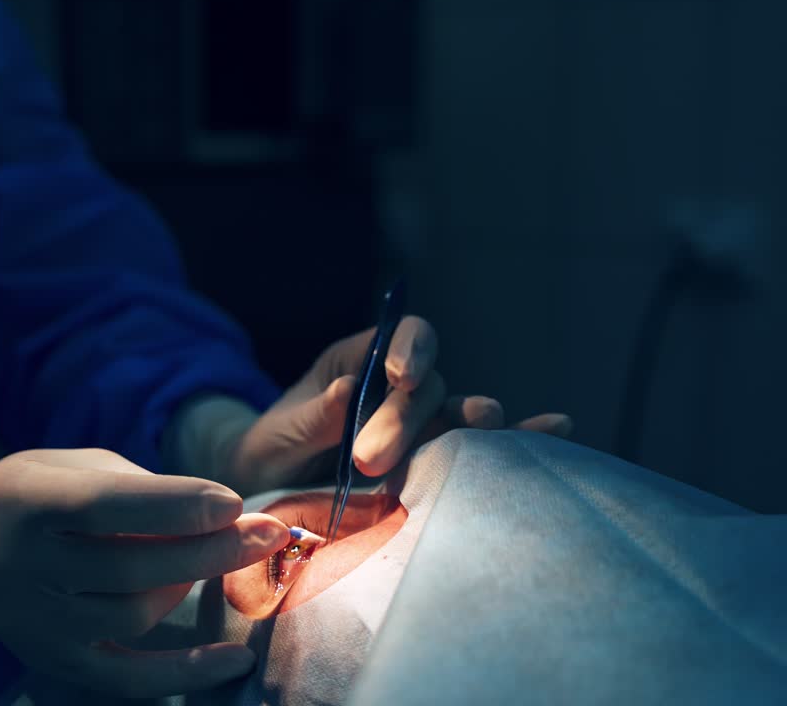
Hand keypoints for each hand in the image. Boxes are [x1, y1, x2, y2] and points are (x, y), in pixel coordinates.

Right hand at [0, 449, 289, 696]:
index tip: (234, 503)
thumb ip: (144, 490)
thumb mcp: (81, 465)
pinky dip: (185, 671)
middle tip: (266, 533)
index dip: (174, 506)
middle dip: (207, 550)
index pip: (102, 505)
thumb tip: (228, 520)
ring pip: (131, 615)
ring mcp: (26, 619)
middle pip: (125, 566)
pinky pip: (125, 677)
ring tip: (206, 560)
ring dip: (186, 586)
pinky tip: (234, 660)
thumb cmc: (48, 489)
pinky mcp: (46, 658)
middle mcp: (12, 563)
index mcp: (18, 498)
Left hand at [219, 317, 572, 494]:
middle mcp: (399, 388)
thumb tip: (346, 394)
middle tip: (369, 460)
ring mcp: (423, 426)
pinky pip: (482, 448)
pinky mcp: (437, 462)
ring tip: (481, 432)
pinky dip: (521, 438)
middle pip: (427, 387)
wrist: (272, 494)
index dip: (410, 348)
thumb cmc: (271, 451)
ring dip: (471, 425)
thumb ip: (311, 416)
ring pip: (459, 417)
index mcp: (359, 362)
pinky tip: (558, 427)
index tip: (400, 376)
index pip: (399, 334)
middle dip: (405, 419)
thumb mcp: (278, 434)